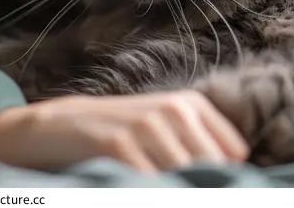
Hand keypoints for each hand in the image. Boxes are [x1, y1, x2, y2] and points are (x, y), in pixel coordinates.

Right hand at [0, 90, 248, 172]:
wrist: (58, 126)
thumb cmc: (117, 134)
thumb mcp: (162, 130)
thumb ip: (199, 147)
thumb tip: (233, 174)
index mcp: (190, 104)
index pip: (235, 154)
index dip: (220, 176)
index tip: (199, 182)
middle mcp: (174, 109)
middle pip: (214, 168)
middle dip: (199, 184)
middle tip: (168, 182)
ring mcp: (148, 125)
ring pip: (186, 176)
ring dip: (174, 187)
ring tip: (146, 182)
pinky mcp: (121, 144)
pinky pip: (152, 182)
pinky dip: (147, 189)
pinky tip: (129, 184)